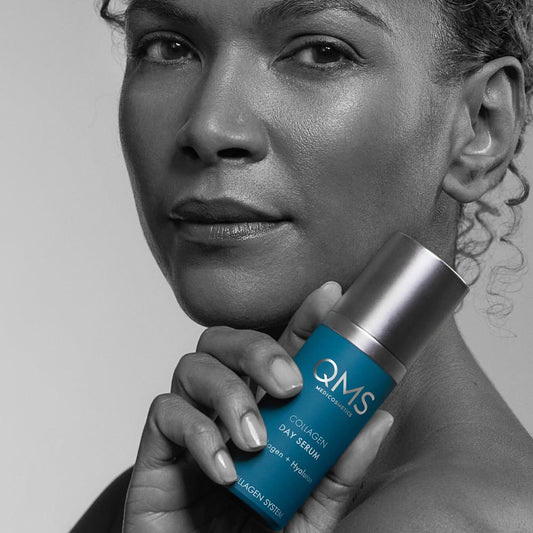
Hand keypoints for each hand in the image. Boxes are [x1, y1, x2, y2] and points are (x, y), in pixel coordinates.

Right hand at [122, 281, 393, 532]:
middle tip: (289, 384)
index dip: (303, 319)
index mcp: (265, 417)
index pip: (280, 351)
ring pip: (193, 366)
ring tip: (255, 439)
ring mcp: (188, 430)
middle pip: (227, 342)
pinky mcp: (154, 455)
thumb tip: (378, 417)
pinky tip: (225, 469)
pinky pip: (165, 413)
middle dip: (258, 349)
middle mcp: (224, 412)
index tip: (330, 297)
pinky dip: (199, 434)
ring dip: (228, 392)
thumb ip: (340, 469)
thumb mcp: (313, 514)